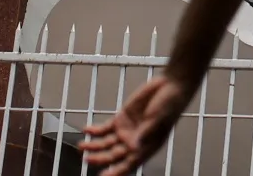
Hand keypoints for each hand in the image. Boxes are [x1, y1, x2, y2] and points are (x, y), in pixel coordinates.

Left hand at [80, 74, 194, 175]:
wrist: (171, 85)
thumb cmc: (171, 104)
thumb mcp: (158, 120)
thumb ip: (144, 133)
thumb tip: (133, 148)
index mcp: (147, 146)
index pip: (129, 164)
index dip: (116, 171)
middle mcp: (135, 141)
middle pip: (114, 155)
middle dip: (100, 158)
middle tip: (87, 158)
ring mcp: (127, 130)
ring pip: (106, 143)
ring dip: (94, 145)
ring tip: (82, 145)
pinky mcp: (122, 118)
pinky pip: (105, 128)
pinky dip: (95, 130)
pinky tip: (87, 130)